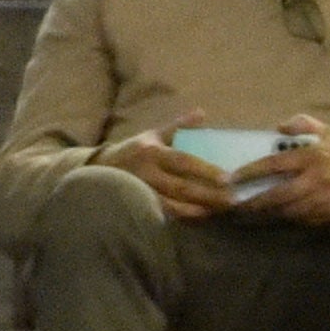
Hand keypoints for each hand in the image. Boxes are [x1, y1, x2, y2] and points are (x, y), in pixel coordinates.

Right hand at [103, 135, 235, 221]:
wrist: (97, 170)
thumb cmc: (133, 151)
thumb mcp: (152, 135)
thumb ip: (178, 127)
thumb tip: (202, 113)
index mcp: (152, 152)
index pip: (183, 161)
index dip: (206, 170)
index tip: (228, 178)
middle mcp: (147, 173)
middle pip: (182, 187)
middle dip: (208, 195)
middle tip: (232, 200)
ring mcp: (142, 193)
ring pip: (174, 205)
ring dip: (199, 210)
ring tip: (220, 210)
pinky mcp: (139, 208)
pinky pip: (165, 215)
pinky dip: (184, 217)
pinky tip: (201, 217)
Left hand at [233, 126, 329, 227]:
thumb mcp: (328, 132)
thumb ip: (303, 124)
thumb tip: (278, 127)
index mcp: (310, 158)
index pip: (272, 165)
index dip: (249, 172)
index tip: (231, 178)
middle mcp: (311, 182)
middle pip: (274, 195)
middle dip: (251, 202)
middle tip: (232, 204)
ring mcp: (317, 202)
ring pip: (283, 211)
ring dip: (263, 214)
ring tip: (246, 214)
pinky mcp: (324, 217)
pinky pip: (298, 220)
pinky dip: (283, 219)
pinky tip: (271, 218)